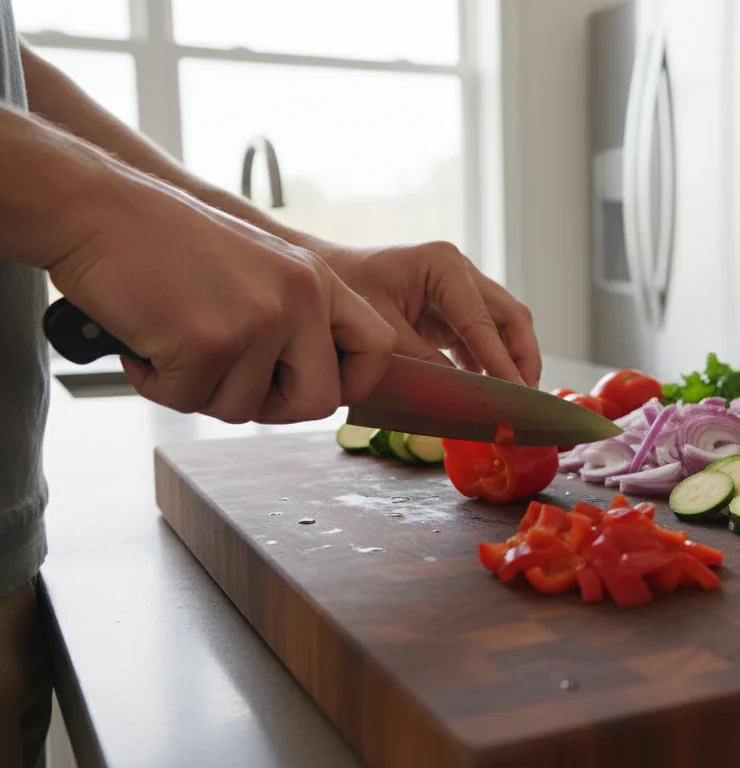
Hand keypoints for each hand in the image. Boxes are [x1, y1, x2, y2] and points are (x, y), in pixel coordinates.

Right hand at [46, 172, 396, 423]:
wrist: (98, 209)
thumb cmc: (165, 243)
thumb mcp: (258, 269)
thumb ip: (292, 320)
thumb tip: (304, 389)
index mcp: (318, 281)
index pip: (377, 349)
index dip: (348, 384)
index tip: (306, 386)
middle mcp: (300, 298)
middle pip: (318, 401)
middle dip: (270, 407)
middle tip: (225, 382)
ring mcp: (258, 320)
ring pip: (243, 409)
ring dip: (199, 390)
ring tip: (172, 343)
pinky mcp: (209, 341)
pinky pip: (188, 400)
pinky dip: (157, 384)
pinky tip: (143, 345)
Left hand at [318, 241, 541, 386]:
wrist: (318, 279)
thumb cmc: (344, 293)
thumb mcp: (384, 332)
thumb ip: (427, 363)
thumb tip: (464, 396)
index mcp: (444, 266)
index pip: (484, 323)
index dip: (502, 363)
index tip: (516, 396)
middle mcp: (460, 271)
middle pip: (510, 317)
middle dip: (522, 359)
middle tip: (526, 400)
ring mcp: (459, 287)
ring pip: (503, 326)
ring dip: (511, 361)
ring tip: (514, 400)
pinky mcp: (452, 307)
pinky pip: (483, 335)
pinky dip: (489, 362)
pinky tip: (488, 390)